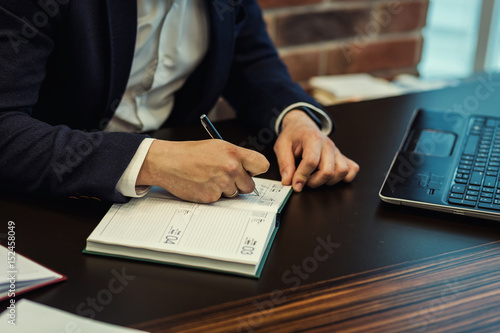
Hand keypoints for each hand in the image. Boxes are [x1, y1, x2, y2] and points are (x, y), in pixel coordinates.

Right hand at [137, 140, 269, 202]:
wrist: (168, 162)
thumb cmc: (190, 153)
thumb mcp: (217, 147)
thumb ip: (236, 157)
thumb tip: (250, 170)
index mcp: (234, 153)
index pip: (262, 165)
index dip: (256, 170)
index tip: (250, 171)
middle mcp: (231, 168)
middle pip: (250, 185)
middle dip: (240, 183)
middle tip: (225, 176)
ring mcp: (222, 184)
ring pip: (235, 194)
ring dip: (226, 189)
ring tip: (210, 178)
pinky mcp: (212, 197)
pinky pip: (220, 199)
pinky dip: (213, 194)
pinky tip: (202, 184)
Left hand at [274, 110, 358, 191]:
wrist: (302, 126)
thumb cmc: (292, 136)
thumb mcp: (281, 146)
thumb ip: (285, 164)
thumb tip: (288, 181)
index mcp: (313, 138)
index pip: (311, 161)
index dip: (302, 176)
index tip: (295, 185)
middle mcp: (328, 144)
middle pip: (328, 171)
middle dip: (314, 182)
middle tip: (303, 181)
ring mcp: (337, 151)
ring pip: (342, 172)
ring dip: (328, 181)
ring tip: (315, 178)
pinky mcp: (342, 156)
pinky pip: (352, 169)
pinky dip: (344, 177)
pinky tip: (331, 178)